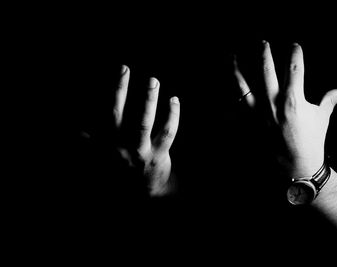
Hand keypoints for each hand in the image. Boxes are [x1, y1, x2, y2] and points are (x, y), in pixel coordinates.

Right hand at [88, 65, 179, 196]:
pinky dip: (173, 116)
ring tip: (152, 81)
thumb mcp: (103, 157)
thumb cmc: (123, 168)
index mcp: (108, 143)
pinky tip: (174, 100)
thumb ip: (91, 142)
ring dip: (148, 101)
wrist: (143, 193)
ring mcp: (141, 151)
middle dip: (121, 91)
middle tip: (126, 69)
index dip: (113, 92)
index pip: (108, 113)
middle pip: (120, 115)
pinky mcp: (158, 156)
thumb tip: (79, 130)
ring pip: (145, 123)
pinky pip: (168, 133)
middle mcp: (122, 146)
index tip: (121, 70)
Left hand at [234, 42, 336, 177]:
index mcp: (293, 100)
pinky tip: (226, 87)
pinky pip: (235, 106)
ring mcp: (258, 114)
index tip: (294, 45)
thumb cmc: (312, 141)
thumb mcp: (322, 118)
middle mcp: (273, 104)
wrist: (296, 166)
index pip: (295, 68)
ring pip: (243, 86)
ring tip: (233, 57)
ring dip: (237, 69)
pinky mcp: (249, 124)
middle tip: (263, 43)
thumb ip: (330, 100)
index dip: (295, 53)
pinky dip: (230, 96)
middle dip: (264, 53)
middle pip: (266, 70)